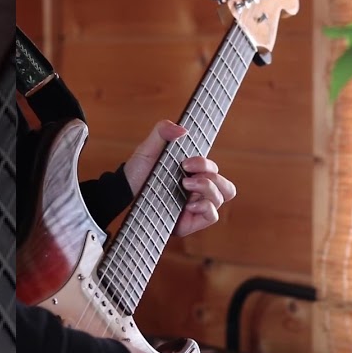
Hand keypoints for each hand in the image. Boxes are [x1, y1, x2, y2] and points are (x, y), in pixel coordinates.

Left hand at [123, 120, 237, 237]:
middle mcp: (199, 191)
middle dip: (211, 177)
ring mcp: (196, 207)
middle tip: (186, 176)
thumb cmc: (139, 171)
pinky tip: (187, 205)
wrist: (125, 193)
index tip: (185, 163)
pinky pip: (213, 216)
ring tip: (185, 186)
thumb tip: (182, 130)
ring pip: (221, 198)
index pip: (214, 169)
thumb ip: (162, 131)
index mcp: (194, 174)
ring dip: (207, 189)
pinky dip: (205, 208)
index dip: (205, 164)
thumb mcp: (148, 148)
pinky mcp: (191, 222)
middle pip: (226, 186)